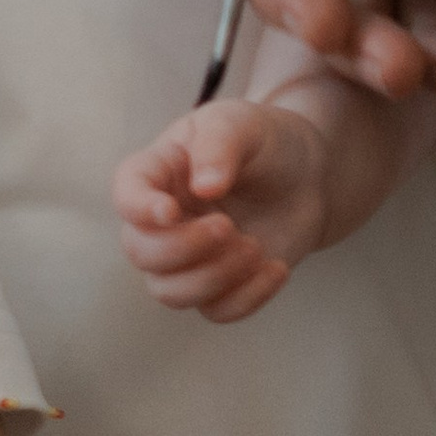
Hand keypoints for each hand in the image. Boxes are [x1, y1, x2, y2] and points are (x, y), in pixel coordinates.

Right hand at [114, 102, 333, 321]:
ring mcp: (189, 257)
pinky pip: (216, 311)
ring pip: (171, 292)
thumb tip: (205, 188)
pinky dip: (247, 298)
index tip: (170, 211)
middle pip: (142, 253)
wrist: (309, 175)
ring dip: (213, 277)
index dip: (139, 209)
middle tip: (229, 227)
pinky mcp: (220, 284)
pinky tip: (277, 268)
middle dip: (183, 247)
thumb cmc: (264, 142)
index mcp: (159, 173)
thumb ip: (219, 146)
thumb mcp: (241, 124)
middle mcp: (164, 220)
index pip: (127, 194)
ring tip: (255, 247)